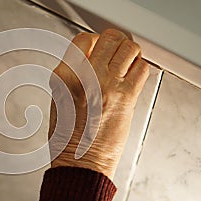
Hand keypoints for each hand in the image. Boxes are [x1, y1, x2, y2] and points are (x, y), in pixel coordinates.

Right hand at [50, 29, 148, 178]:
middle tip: (116, 47)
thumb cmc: (67, 138)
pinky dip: (140, 67)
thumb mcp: (58, 99)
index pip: (83, 39)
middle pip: (108, 38)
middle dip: (115, 40)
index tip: (98, 45)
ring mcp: (107, 85)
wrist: (80, 162)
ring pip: (128, 49)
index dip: (94, 40)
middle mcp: (85, 77)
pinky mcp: (126, 97)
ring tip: (127, 59)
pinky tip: (133, 75)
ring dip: (130, 51)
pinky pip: (141, 68)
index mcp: (64, 76)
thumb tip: (91, 57)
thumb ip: (73, 74)